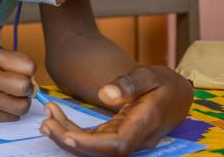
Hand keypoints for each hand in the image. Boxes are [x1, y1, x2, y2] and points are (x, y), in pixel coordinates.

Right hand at [0, 48, 35, 122]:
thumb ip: (10, 62)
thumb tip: (34, 79)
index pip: (28, 65)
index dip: (28, 69)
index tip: (21, 70)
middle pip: (25, 87)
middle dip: (27, 87)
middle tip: (18, 85)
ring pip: (22, 106)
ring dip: (21, 102)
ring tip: (10, 95)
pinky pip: (11, 117)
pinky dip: (10, 111)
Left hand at [40, 65, 192, 155]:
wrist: (177, 93)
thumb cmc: (164, 83)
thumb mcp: (149, 75)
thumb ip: (129, 83)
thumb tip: (106, 94)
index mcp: (145, 125)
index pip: (117, 145)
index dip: (91, 144)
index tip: (67, 136)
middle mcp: (135, 138)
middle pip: (100, 151)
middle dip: (70, 141)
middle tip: (46, 123)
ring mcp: (125, 138)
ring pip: (94, 147)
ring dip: (67, 135)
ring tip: (47, 117)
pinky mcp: (117, 134)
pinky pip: (93, 138)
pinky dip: (73, 129)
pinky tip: (57, 116)